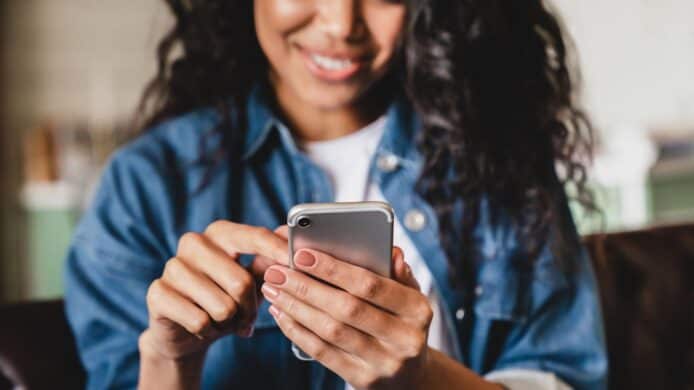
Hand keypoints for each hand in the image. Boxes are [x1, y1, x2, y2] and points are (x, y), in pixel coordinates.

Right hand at [140, 222, 288, 360]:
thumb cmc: (226, 298)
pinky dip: (208, 331)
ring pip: (222, 306)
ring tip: (222, 320)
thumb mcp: (252, 281)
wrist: (186, 330)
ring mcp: (172, 266)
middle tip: (247, 317)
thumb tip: (289, 236)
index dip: (275, 250)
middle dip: (250, 308)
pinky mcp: (157, 293)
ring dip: (229, 322)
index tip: (293, 261)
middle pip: (241, 282)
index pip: (253, 236)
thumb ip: (269, 262)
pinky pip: (199, 320)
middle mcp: (194, 243)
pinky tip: (203, 326)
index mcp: (220, 233)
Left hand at [261, 246, 432, 388]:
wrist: (411, 376)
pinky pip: (323, 353)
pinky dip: (298, 331)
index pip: (371, 285)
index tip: (302, 254)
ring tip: (274, 290)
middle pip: (346, 308)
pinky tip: (282, 314)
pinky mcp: (364, 380)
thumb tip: (391, 251)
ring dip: (296, 308)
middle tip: (277, 272)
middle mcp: (405, 338)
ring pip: (331, 331)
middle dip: (306, 287)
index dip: (334, 269)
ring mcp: (384, 363)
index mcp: (418, 310)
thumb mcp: (409, 296)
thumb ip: (397, 272)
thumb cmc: (402, 322)